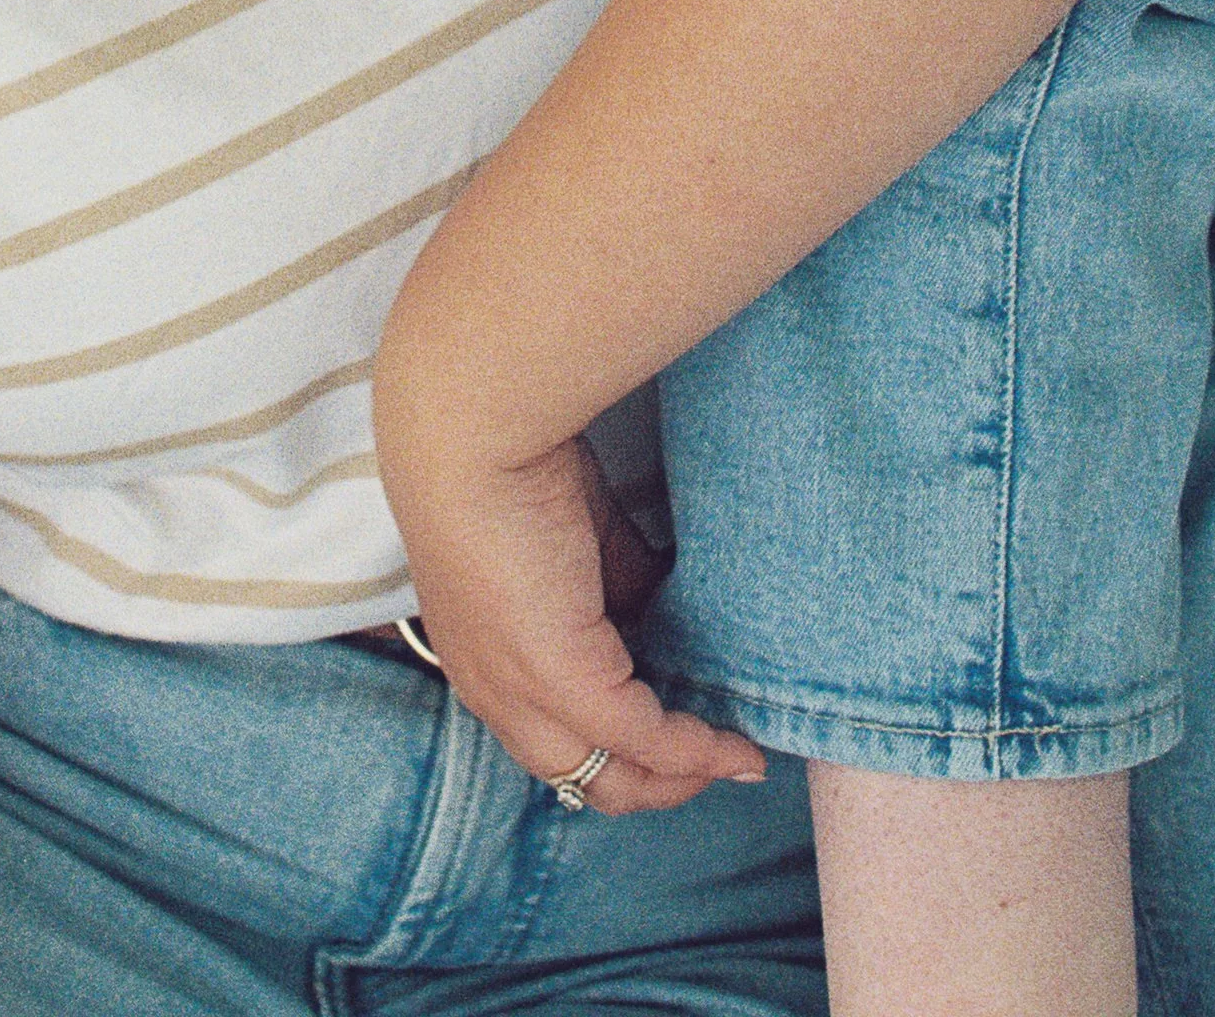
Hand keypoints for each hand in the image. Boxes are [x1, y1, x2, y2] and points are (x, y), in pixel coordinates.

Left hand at [389, 433, 764, 815]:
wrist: (475, 433)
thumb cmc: (512, 463)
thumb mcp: (575, 546)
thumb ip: (619, 588)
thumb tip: (669, 607)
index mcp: (484, 664)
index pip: (558, 743)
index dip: (624, 751)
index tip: (686, 734)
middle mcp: (496, 696)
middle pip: (587, 780)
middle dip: (662, 781)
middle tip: (721, 758)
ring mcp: (523, 696)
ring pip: (612, 780)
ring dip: (682, 777)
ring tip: (736, 756)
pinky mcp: (562, 679)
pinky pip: (645, 739)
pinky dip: (697, 750)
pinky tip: (738, 744)